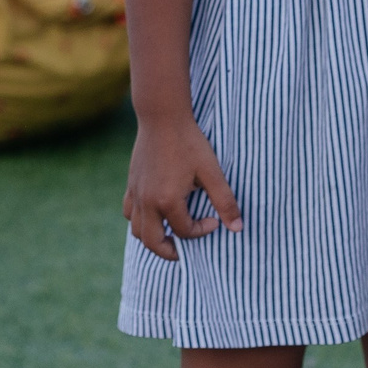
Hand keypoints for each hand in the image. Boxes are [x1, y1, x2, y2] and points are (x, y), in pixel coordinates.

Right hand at [123, 116, 243, 259]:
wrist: (162, 116)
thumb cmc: (189, 142)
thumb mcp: (212, 172)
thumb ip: (225, 201)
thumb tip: (238, 228)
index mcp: (168, 200)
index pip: (184, 231)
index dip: (202, 230)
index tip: (214, 219)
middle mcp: (147, 201)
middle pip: (153, 242)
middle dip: (170, 251)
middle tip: (185, 248)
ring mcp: (136, 192)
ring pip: (137, 230)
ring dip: (153, 238)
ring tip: (170, 234)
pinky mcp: (131, 183)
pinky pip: (129, 212)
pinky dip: (140, 220)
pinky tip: (156, 212)